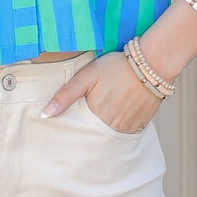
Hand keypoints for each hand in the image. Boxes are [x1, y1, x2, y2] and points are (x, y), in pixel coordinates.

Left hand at [40, 50, 165, 131]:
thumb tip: (45, 115)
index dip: (75, 126)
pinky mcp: (141, 125)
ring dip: (105, 126)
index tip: (73, 120)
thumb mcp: (86, 76)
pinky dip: (121, 124)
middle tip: (95, 109)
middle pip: (95, 134)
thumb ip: (65, 96)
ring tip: (108, 107)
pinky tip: (120, 109)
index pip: (79, 130)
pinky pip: (126, 131)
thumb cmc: (116, 66)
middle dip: (90, 127)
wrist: (152, 63)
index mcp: (96, 116)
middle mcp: (112, 127)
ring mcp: (128, 127)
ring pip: (110, 133)